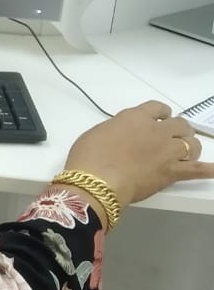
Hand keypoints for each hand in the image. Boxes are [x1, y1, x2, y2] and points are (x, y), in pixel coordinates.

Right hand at [65, 101, 213, 209]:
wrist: (96, 181)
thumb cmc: (88, 157)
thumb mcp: (96, 133)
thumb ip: (115, 130)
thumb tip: (120, 135)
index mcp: (135, 117)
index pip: (157, 108)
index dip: (161, 114)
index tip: (159, 119)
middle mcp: (156, 130)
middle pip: (179, 124)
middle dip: (178, 130)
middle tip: (172, 138)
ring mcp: (166, 151)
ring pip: (190, 143)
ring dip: (189, 146)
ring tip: (186, 153)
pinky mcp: (171, 172)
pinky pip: (196, 170)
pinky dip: (209, 170)